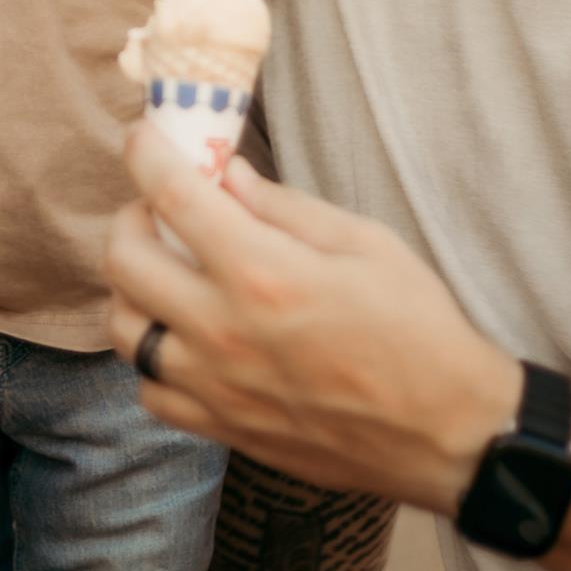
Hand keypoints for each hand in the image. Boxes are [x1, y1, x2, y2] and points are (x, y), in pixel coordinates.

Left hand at [105, 122, 521, 514]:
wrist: (446, 432)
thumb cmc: (418, 329)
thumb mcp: (367, 244)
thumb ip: (287, 208)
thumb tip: (229, 175)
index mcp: (264, 273)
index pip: (172, 196)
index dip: (145, 154)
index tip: (142, 138)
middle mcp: (224, 330)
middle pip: (125, 261)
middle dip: (130, 218)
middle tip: (158, 211)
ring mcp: (216, 386)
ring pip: (123, 329)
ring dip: (133, 289)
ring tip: (166, 273)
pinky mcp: (223, 428)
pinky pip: (149, 391)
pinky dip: (152, 358)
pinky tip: (183, 339)